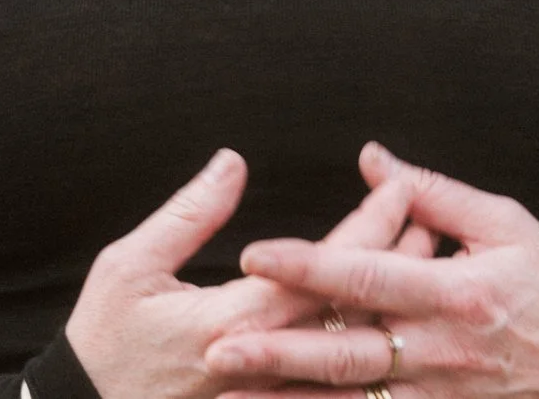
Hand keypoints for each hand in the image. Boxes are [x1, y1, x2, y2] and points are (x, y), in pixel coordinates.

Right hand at [65, 149, 434, 398]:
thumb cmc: (104, 340)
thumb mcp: (130, 265)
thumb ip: (189, 214)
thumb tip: (234, 162)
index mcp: (234, 319)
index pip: (323, 267)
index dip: (367, 226)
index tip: (400, 187)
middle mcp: (265, 361)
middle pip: (353, 308)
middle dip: (399, 261)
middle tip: (435, 219)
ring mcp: (272, 393)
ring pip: (353, 347)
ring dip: (393, 304)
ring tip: (427, 264)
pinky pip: (332, 385)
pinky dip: (368, 350)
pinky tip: (390, 324)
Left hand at [204, 143, 538, 398]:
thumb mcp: (504, 222)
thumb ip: (431, 193)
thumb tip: (371, 160)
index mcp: (456, 292)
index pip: (368, 275)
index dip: (309, 266)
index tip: (255, 255)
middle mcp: (442, 349)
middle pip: (348, 353)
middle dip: (280, 353)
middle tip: (218, 349)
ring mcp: (440, 392)